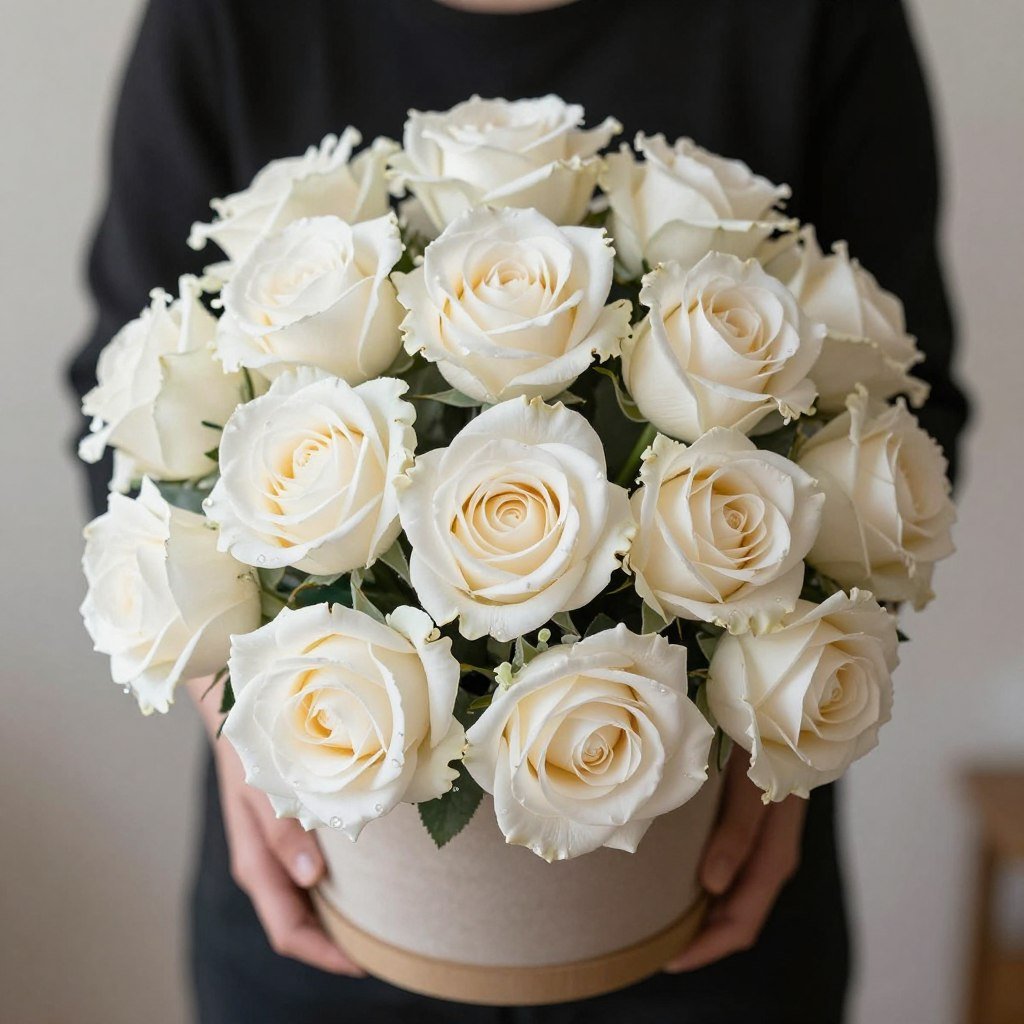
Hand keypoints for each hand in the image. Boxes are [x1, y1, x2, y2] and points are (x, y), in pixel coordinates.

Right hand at [187, 677, 362, 975]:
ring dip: (338, 919)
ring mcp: (273, 852)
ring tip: (385, 925)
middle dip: (337, 946)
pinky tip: (364, 881)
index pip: (289, 931)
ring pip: (304, 904)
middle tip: (390, 952)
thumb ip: (284, 832)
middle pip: (298, 926)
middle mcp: (264, 866)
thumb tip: (311, 878)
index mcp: (256, 863)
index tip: (368, 963)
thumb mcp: (265, 786)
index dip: (326, 954)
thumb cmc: (254, 747)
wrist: (235, 709)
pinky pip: (307, 877)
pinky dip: (334, 889)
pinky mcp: (283, 835)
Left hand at [664, 747, 805, 971]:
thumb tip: (713, 886)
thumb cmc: (761, 728)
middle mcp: (775, 846)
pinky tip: (688, 882)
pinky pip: (738, 867)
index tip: (668, 958)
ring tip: (666, 926)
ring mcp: (768, 833)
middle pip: (744, 913)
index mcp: (776, 843)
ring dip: (709, 916)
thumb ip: (738, 828)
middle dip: (705, 939)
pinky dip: (714, 887)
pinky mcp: (757, 817)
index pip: (743, 917)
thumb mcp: (749, 775)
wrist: (780, 693)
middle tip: (657, 953)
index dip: (708, 944)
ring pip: (741, 894)